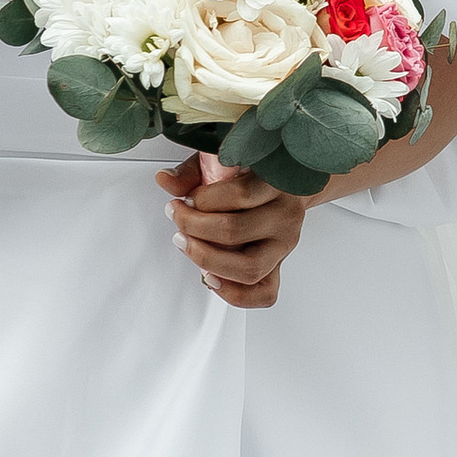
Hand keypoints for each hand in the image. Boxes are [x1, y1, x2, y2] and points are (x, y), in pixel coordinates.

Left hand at [161, 154, 311, 309]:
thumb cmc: (256, 175)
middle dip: (194, 227)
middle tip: (178, 218)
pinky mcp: (279, 266)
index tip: (186, 198)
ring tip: (188, 245)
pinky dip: (234, 294)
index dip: (203, 199)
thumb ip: (194, 171)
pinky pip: (264, 294)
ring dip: (208, 260)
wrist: (290, 187)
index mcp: (276, 185)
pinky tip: (211, 278)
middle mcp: (285, 216)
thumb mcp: (226, 163)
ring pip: (248, 268)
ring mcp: (283, 245)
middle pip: (235, 231)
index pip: (239, 195)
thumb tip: (166, 180)